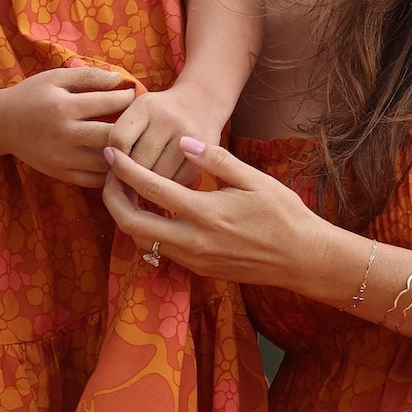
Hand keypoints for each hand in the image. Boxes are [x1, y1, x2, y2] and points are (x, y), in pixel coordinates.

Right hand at [0, 68, 137, 186]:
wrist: (2, 124)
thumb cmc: (33, 95)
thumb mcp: (56, 77)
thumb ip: (88, 75)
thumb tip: (120, 79)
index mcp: (64, 107)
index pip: (109, 103)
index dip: (128, 98)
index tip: (134, 94)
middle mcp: (63, 135)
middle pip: (111, 136)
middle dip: (131, 127)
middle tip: (140, 120)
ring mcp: (61, 158)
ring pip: (106, 162)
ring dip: (123, 152)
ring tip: (132, 140)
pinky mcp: (60, 174)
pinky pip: (94, 179)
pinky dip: (109, 171)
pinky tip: (117, 158)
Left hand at [102, 135, 333, 286]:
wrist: (302, 258)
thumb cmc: (283, 214)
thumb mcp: (254, 179)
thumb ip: (216, 160)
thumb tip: (184, 141)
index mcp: (205, 213)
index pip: (150, 189)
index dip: (124, 170)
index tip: (111, 154)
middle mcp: (193, 241)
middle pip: (131, 222)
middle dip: (112, 199)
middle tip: (109, 177)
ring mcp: (194, 259)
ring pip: (142, 240)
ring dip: (126, 216)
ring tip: (125, 192)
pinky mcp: (198, 270)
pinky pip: (160, 250)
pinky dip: (146, 230)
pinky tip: (152, 212)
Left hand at [105, 85, 235, 184]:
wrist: (201, 101)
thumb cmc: (159, 113)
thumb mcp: (138, 112)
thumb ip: (121, 136)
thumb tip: (111, 177)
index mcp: (146, 106)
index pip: (119, 140)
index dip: (114, 159)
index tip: (114, 166)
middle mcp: (169, 119)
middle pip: (139, 163)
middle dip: (131, 176)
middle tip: (129, 181)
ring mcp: (189, 137)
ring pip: (158, 177)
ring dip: (150, 185)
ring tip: (147, 180)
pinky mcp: (205, 154)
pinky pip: (178, 181)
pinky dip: (170, 186)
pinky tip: (167, 179)